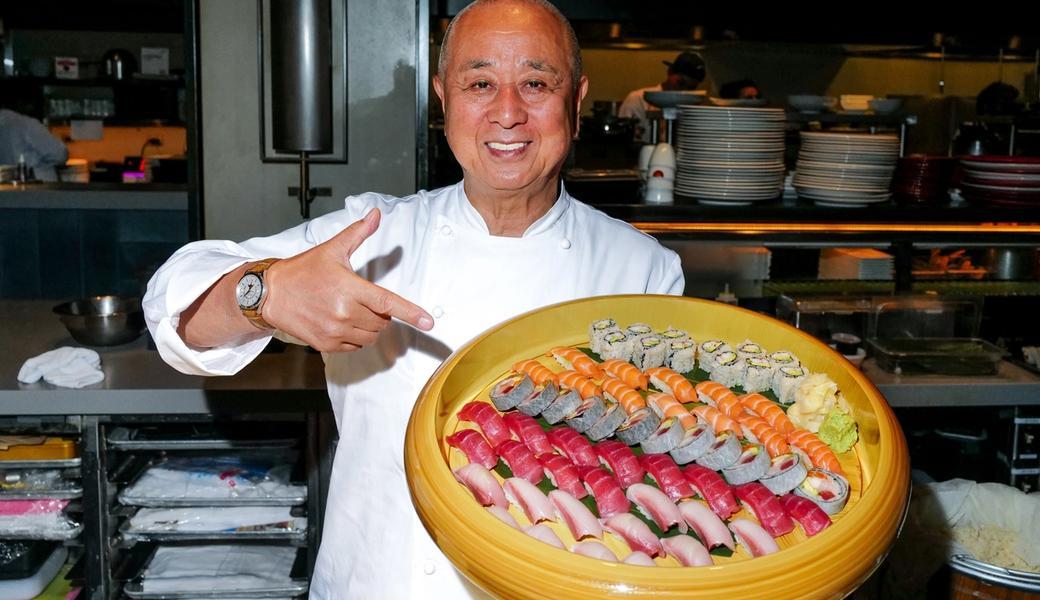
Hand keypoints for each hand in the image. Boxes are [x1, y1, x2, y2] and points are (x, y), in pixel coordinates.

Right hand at [261, 208, 432, 351]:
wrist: (270, 293)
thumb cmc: (302, 270)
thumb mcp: (332, 249)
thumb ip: (358, 234)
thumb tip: (375, 215)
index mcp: (349, 288)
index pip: (388, 303)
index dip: (411, 313)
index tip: (429, 322)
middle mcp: (344, 312)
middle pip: (382, 321)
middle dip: (381, 312)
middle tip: (363, 299)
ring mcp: (335, 331)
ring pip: (372, 335)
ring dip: (371, 326)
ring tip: (353, 310)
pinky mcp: (326, 344)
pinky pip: (356, 346)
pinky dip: (357, 337)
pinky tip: (343, 322)